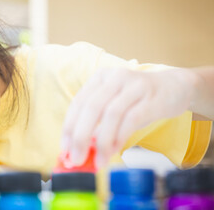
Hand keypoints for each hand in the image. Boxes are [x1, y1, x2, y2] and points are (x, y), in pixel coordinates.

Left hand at [61, 67, 195, 167]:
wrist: (175, 87)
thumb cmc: (138, 100)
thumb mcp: (114, 106)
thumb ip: (97, 124)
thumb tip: (80, 150)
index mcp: (100, 78)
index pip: (78, 103)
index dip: (69, 128)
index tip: (65, 149)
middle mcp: (115, 78)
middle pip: (91, 107)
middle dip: (80, 136)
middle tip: (76, 158)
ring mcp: (134, 86)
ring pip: (111, 114)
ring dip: (101, 141)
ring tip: (97, 161)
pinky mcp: (152, 98)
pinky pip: (131, 120)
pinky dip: (119, 137)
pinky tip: (113, 151)